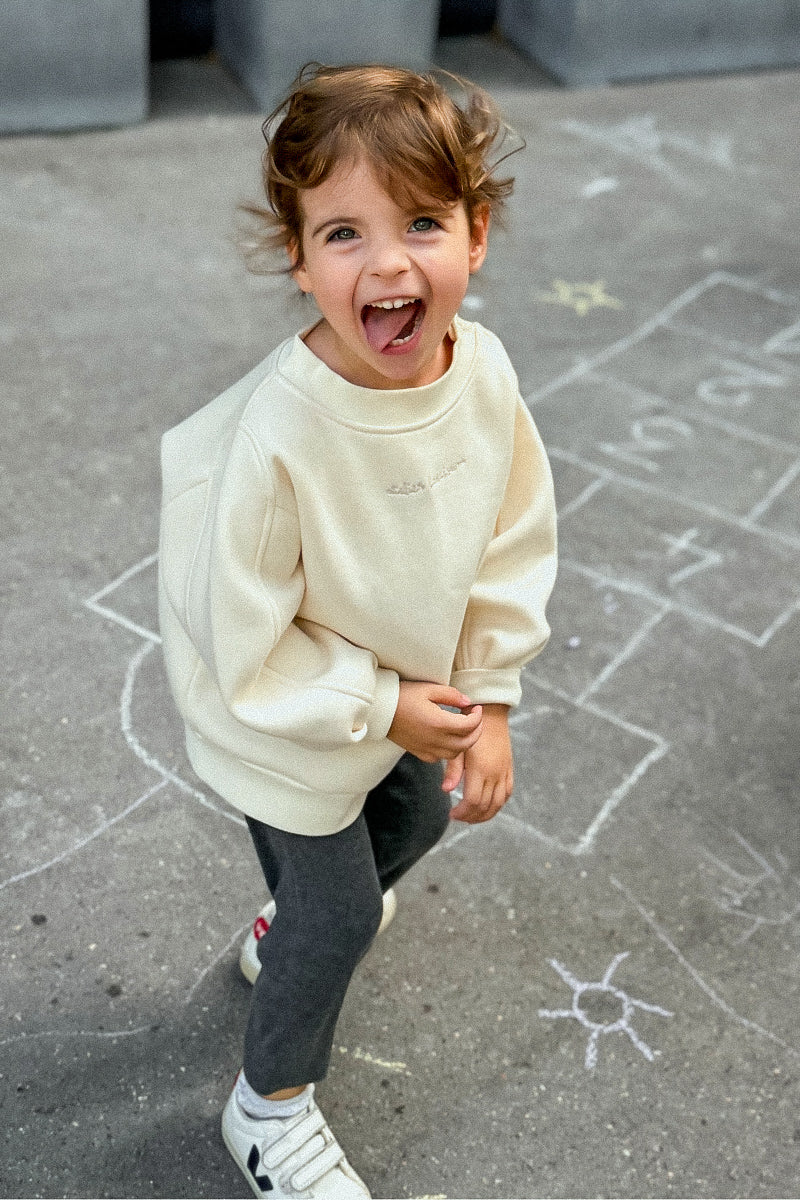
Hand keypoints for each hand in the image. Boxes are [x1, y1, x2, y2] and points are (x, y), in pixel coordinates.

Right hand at [388, 682, 482, 762]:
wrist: (380, 710)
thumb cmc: (402, 696)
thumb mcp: (428, 689)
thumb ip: (451, 695)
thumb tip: (468, 702)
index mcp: (439, 723)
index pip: (470, 725)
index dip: (477, 716)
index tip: (476, 708)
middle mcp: (435, 740)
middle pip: (467, 743)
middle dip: (476, 731)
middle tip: (475, 719)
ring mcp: (427, 749)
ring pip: (455, 753)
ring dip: (464, 742)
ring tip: (462, 728)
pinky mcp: (419, 753)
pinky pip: (440, 758)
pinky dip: (448, 751)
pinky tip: (446, 738)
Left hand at [446, 705, 513, 823]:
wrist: (489, 713)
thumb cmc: (468, 729)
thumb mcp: (458, 748)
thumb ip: (453, 770)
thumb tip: (446, 790)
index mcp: (481, 768)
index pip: (473, 801)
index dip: (462, 812)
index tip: (452, 814)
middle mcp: (495, 773)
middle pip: (485, 806)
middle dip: (471, 816)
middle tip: (459, 817)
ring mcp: (504, 771)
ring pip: (499, 803)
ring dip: (486, 814)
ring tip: (472, 817)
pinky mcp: (509, 768)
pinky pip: (507, 792)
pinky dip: (499, 804)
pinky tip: (489, 806)